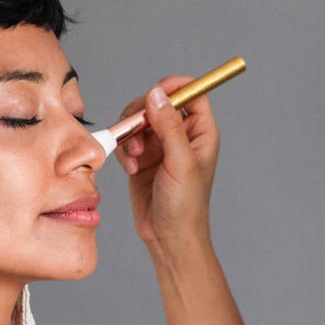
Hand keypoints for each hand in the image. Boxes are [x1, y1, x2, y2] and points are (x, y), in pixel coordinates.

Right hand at [114, 77, 219, 255]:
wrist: (168, 237)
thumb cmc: (186, 206)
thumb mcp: (180, 163)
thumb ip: (169, 127)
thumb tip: (157, 95)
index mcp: (200, 133)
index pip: (191, 93)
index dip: (174, 87)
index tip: (155, 93)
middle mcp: (181, 136)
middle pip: (158, 103)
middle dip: (142, 115)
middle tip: (137, 132)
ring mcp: (160, 146)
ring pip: (138, 120)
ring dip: (131, 135)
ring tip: (135, 158)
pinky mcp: (142, 158)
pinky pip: (127, 139)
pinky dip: (124, 151)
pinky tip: (131, 169)